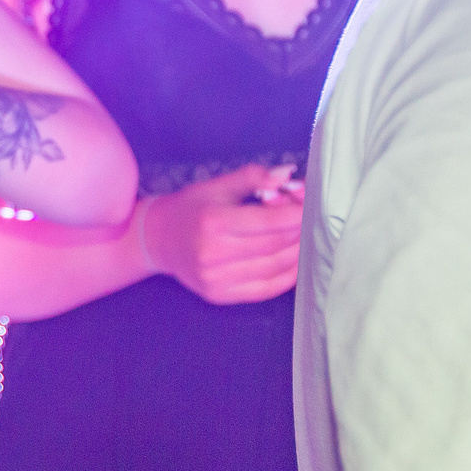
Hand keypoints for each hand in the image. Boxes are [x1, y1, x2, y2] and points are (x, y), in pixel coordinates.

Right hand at [139, 162, 303, 304]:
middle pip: (274, 245)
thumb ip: (253, 178)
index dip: (296, 214)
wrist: (158, 240)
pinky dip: (287, 277)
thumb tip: (287, 175)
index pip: (267, 222)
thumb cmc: (190, 208)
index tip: (311, 205)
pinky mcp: (220, 295)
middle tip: (310, 219)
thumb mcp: (216, 186)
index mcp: (213, 221)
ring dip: (297, 253)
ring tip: (306, 238)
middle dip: (299, 231)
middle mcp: (213, 253)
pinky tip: (296, 263)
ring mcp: (216, 278)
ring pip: (273, 268)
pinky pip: (264, 289)